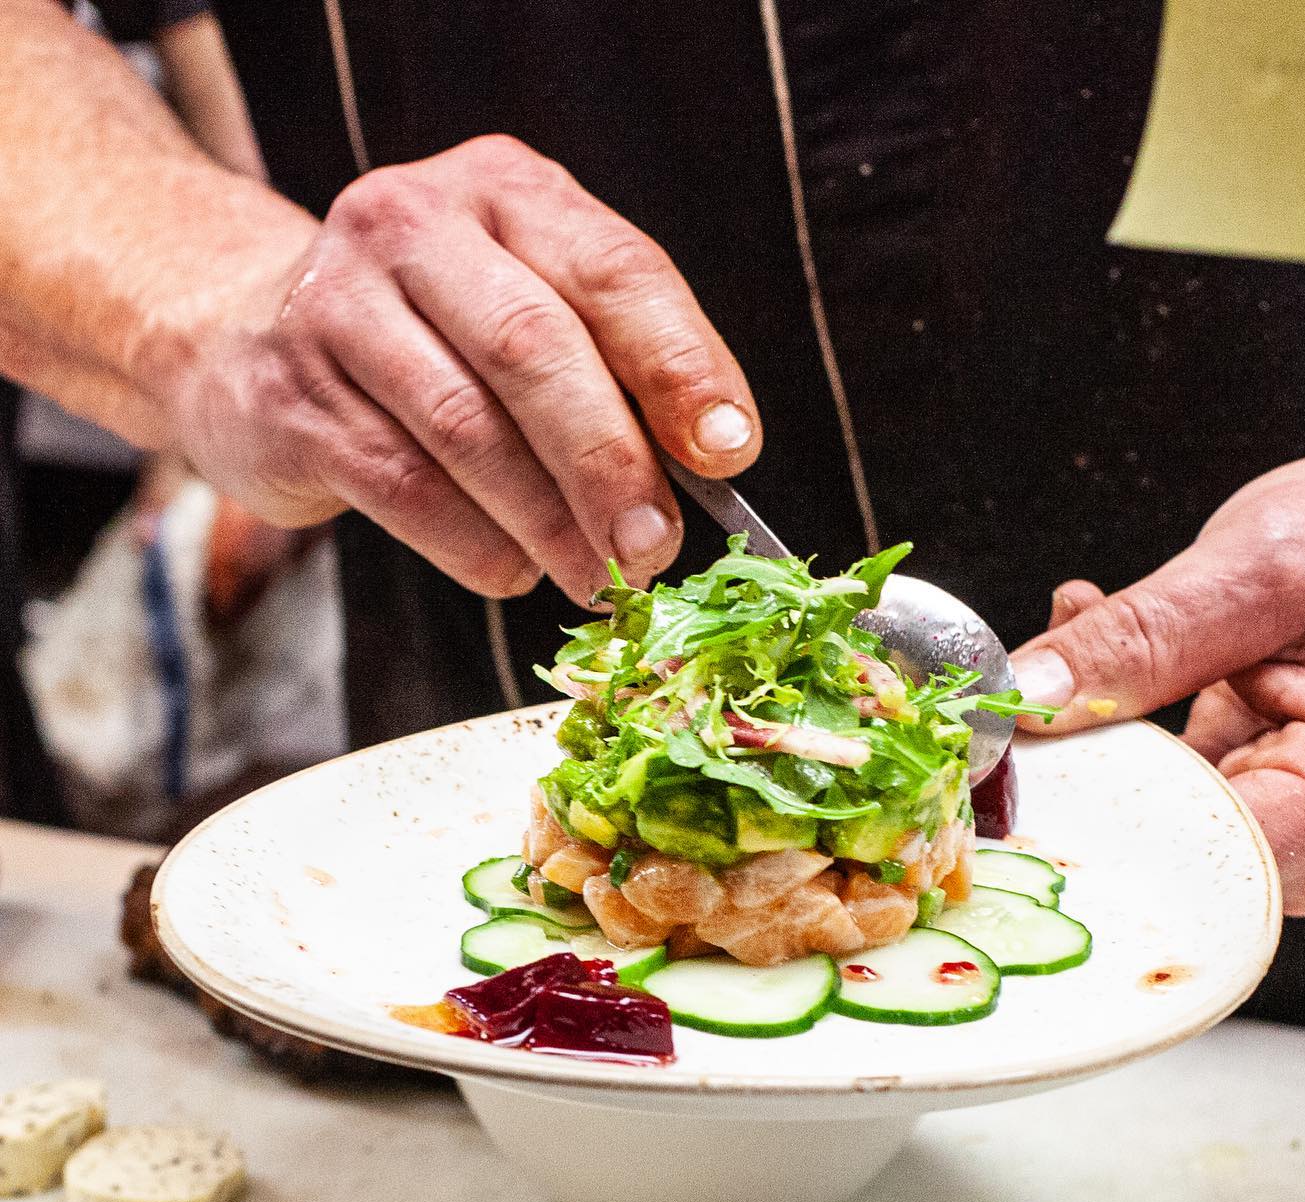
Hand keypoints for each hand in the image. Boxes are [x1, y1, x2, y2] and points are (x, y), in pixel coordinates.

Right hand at [167, 136, 760, 604]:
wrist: (249, 334)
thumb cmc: (434, 337)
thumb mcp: (530, 312)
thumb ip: (613, 371)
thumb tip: (707, 469)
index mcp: (506, 192)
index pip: (614, 271)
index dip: (680, 367)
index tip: (729, 455)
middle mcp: (414, 225)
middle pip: (536, 350)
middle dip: (611, 466)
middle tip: (656, 549)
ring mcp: (338, 305)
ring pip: (467, 430)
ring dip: (550, 525)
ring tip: (602, 580)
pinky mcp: (289, 394)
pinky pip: (403, 486)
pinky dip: (476, 546)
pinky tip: (515, 571)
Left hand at [1009, 433, 1304, 914]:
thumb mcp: (1257, 568)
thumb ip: (1141, 637)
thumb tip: (1032, 701)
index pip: (1201, 866)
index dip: (1094, 835)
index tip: (1015, 781)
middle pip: (1165, 858)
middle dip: (1080, 776)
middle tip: (1035, 691)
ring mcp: (1289, 820)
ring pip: (1144, 826)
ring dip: (1091, 739)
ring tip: (1081, 640)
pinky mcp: (1247, 794)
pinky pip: (1150, 790)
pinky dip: (1112, 726)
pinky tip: (1098, 657)